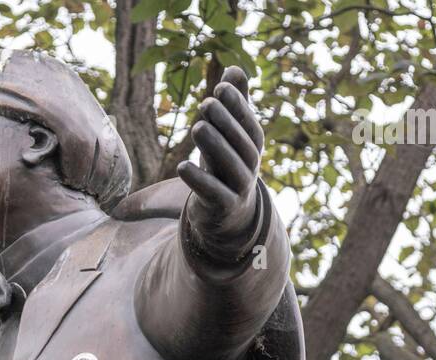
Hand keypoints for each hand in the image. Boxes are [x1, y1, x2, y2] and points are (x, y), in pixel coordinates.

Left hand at [177, 65, 263, 260]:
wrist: (229, 215)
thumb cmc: (226, 165)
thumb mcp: (230, 135)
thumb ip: (234, 104)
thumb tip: (234, 68)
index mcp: (253, 145)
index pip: (249, 123)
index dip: (238, 105)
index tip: (220, 87)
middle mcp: (251, 166)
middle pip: (242, 144)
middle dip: (225, 122)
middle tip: (205, 103)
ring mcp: (239, 189)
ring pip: (232, 167)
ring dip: (215, 147)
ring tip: (196, 127)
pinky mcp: (223, 208)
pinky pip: (213, 194)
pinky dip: (198, 181)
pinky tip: (182, 167)